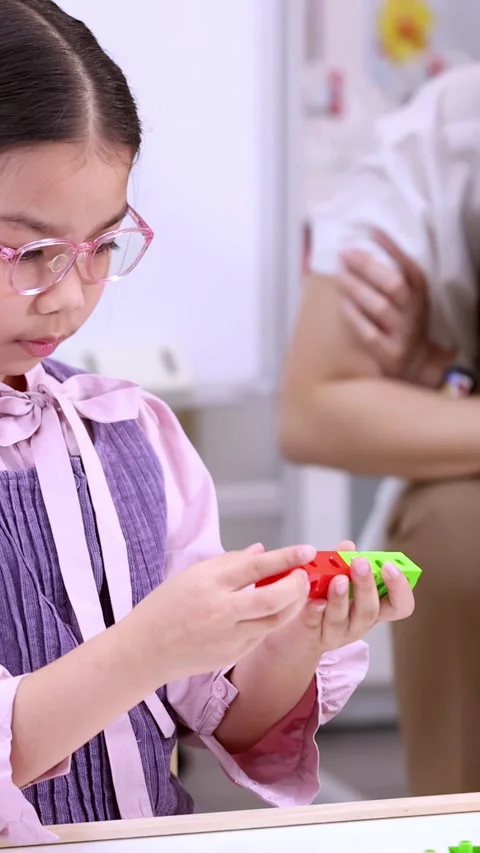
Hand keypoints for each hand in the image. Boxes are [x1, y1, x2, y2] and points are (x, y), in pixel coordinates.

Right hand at [132, 543, 315, 682]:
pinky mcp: (232, 655)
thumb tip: (262, 552)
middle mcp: (221, 612)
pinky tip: (273, 611)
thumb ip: (230, 562)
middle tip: (304, 575)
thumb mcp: (193, 574)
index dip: (286, 557)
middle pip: (274, 600)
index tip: (306, 550)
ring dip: (293, 605)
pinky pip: (261, 635)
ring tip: (296, 591)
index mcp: (209, 584)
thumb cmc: (166, 607)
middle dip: (297, 586)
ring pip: (275, 622)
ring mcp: (228, 637)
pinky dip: (272, 621)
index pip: (256, 567)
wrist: (145, 650)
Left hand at [261, 540, 414, 664]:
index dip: (400, 588)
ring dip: (341, 598)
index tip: (390, 566)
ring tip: (338, 579)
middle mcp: (358, 623)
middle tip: (361, 563)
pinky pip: (315, 624)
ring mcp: (336, 633)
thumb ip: (343, 562)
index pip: (399, 606)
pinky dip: (315, 611)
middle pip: (370, 611)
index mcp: (372, 607)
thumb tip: (348, 547)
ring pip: (342, 620)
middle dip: (366, 586)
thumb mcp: (337, 579)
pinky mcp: (312, 636)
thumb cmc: (324, 601)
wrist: (296, 634)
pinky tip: (314, 600)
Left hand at [337, 230, 454, 386]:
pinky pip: (369, 333)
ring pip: (379, 307)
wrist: (415, 363)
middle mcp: (413, 313)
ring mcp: (402, 334)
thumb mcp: (407, 297)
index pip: (410, 267)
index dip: (392, 249)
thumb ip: (392, 273)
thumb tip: (366, 240)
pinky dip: (354, 316)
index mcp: (419, 295)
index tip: (371, 233)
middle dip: (367, 266)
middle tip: (345, 254)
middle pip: (393, 284)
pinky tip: (342, 303)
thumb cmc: (403, 321)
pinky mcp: (389, 353)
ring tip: (339, 274)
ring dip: (357, 288)